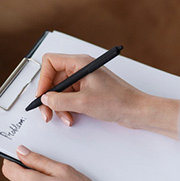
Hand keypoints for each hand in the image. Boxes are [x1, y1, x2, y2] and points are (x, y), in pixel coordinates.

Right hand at [36, 53, 179, 138]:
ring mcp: (83, 80)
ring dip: (59, 106)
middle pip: (53, 79)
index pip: (50, 62)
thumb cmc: (118, 101)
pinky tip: (71, 116)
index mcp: (80, 63)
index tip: (42, 95)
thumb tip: (45, 99)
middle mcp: (80, 68)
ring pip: (59, 90)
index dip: (43, 79)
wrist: (137, 111)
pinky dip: (67, 108)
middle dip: (49, 97)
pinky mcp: (87, 90)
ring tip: (65, 117)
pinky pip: (68, 97)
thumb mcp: (83, 102)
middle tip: (46, 112)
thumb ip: (59, 100)